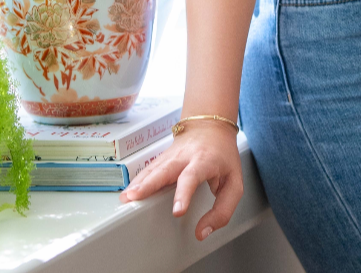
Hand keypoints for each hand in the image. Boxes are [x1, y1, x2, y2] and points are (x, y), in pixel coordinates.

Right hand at [120, 122, 242, 241]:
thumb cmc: (223, 156)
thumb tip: (203, 232)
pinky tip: (127, 193)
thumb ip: (223, 210)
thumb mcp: (234, 183)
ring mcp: (171, 155)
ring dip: (138, 183)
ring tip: (126, 198)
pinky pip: (148, 170)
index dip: (184, 194)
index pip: (192, 177)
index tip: (177, 211)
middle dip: (150, 184)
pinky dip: (136, 182)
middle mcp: (185, 157)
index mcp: (204, 161)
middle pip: (165, 169)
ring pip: (152, 169)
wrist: (211, 126)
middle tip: (136, 197)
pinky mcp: (162, 159)